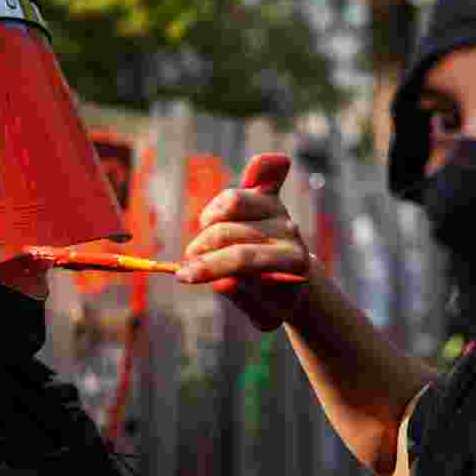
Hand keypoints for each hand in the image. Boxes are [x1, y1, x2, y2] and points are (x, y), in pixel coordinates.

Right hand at [176, 153, 310, 330]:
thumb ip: (242, 296)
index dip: (209, 266)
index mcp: (292, 261)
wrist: (291, 284)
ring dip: (207, 221)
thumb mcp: (260, 311)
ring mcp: (278, 209)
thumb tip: (223, 282)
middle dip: (200, 250)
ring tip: (202, 244)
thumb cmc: (271, 300)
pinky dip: (262, 166)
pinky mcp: (268, 195)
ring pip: (231, 202)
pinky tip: (262, 163)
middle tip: (187, 268)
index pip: (243, 258)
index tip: (183, 276)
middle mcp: (289, 231)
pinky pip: (265, 172)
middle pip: (229, 231)